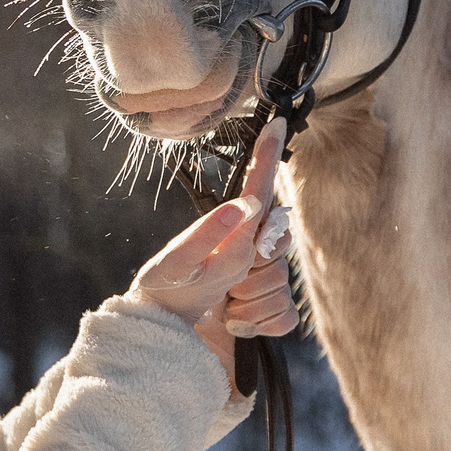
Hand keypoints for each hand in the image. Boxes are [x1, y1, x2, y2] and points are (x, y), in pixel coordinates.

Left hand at [128, 123, 295, 368]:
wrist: (166, 329)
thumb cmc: (167, 289)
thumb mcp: (176, 265)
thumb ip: (209, 236)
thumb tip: (245, 205)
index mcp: (233, 229)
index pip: (257, 188)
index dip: (266, 156)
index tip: (276, 122)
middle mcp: (252, 246)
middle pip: (281, 250)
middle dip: (254, 272)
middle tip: (225, 285)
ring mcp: (263, 277)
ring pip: (281, 288)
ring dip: (248, 304)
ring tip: (223, 305)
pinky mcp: (269, 307)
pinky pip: (284, 317)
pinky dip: (259, 326)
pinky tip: (236, 322)